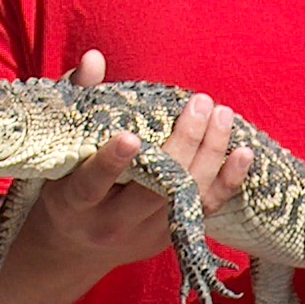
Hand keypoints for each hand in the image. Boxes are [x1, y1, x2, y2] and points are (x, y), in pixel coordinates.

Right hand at [30, 48, 253, 274]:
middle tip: (199, 104)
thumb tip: (94, 58)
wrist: (74, 246)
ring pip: (184, 198)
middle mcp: (109, 224)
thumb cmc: (63, 182)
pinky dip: (227, 182)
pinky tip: (244, 153)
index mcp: (74, 202)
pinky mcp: (168, 238)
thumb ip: (77, 100)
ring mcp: (143, 235)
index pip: (92, 184)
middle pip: (153, 189)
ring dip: (210, 155)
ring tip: (222, 115)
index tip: (131, 136)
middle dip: (182, 145)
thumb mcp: (60, 147)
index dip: (111, 163)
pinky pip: (205, 210)